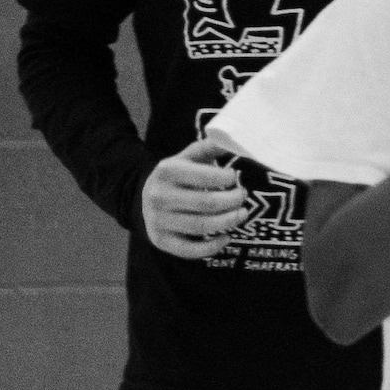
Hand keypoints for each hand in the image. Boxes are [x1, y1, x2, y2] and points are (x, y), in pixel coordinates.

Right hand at [138, 138, 251, 262]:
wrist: (146, 198)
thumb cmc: (178, 176)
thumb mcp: (188, 157)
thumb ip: (210, 148)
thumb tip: (237, 139)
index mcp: (167, 171)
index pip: (202, 176)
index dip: (225, 178)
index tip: (235, 178)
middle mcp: (159, 196)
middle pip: (206, 204)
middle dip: (232, 201)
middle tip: (243, 197)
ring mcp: (159, 220)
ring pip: (201, 226)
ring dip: (228, 222)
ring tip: (242, 214)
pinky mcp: (162, 241)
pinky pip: (190, 250)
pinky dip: (212, 246)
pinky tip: (226, 237)